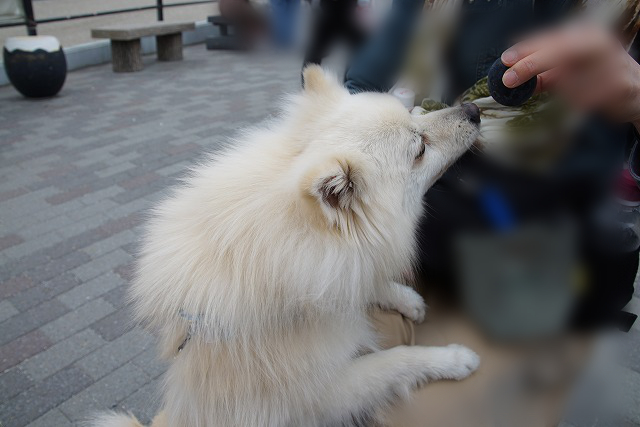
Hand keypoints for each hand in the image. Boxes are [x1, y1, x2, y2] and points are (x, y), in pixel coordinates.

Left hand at [501, 21, 639, 128]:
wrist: (637, 91)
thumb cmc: (599, 77)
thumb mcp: (570, 70)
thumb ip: (544, 74)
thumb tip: (514, 81)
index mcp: (585, 36)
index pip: (551, 40)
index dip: (526, 49)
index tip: (505, 60)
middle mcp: (597, 44)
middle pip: (558, 51)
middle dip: (531, 65)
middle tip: (509, 78)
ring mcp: (608, 64)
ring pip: (568, 82)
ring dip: (565, 92)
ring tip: (582, 90)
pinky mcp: (615, 86)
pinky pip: (583, 99)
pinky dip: (579, 102)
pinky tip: (592, 98)